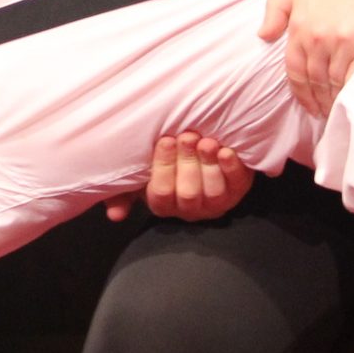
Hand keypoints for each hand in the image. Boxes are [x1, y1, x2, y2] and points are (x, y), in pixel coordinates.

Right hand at [100, 131, 256, 221]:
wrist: (200, 147)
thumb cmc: (167, 159)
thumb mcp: (139, 174)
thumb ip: (122, 191)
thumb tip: (115, 215)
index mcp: (164, 204)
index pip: (161, 194)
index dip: (164, 168)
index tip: (166, 141)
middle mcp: (189, 208)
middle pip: (187, 194)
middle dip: (187, 164)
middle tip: (187, 137)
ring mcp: (216, 202)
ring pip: (213, 192)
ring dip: (209, 165)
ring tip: (206, 142)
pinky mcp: (238, 190)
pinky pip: (237, 184)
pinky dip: (231, 168)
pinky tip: (225, 151)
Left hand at [257, 0, 353, 117]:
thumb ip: (275, 8)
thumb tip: (263, 36)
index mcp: (299, 24)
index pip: (294, 69)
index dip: (300, 92)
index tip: (306, 105)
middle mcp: (319, 37)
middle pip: (315, 80)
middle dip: (317, 100)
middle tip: (323, 115)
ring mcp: (346, 42)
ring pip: (335, 83)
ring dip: (335, 101)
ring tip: (338, 112)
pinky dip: (353, 93)